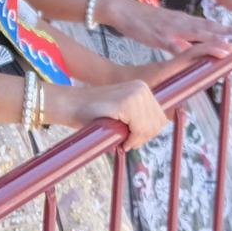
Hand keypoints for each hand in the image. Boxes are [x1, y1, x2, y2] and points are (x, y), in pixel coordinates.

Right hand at [46, 79, 167, 150]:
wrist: (71, 105)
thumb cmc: (93, 113)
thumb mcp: (122, 113)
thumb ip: (138, 118)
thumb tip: (156, 130)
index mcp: (142, 88)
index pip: (160, 117)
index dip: (148, 132)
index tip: (132, 138)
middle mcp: (141, 88)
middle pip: (158, 123)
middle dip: (144, 137)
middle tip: (126, 142)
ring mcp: (134, 94)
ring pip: (150, 128)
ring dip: (137, 139)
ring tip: (121, 139)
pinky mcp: (126, 104)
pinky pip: (139, 130)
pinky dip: (131, 140)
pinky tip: (119, 139)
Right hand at [106, 0, 231, 55]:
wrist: (122, 9)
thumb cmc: (141, 18)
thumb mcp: (165, 25)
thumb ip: (180, 34)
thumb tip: (190, 45)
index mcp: (184, 20)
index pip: (210, 24)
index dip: (228, 29)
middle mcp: (182, 23)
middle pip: (210, 28)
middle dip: (230, 32)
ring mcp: (172, 30)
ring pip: (197, 34)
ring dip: (215, 40)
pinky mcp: (159, 38)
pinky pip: (176, 46)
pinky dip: (188, 50)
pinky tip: (197, 56)